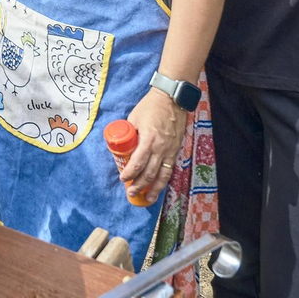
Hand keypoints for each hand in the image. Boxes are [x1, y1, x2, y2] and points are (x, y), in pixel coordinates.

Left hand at [121, 89, 188, 204]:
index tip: (123, 179)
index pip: (138, 162)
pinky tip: (160, 186)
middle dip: (140, 185)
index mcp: (148, 140)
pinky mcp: (176, 149)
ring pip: (163, 174)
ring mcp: (170, 150)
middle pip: (150, 173)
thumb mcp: (134, 118)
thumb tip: (121, 145)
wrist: (172, 98)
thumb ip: (129, 133)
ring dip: (155, 188)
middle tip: (131, 193)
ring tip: (148, 199)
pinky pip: (170, 168)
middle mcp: (161, 148)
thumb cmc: (151, 107)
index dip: (130, 173)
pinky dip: (164, 179)